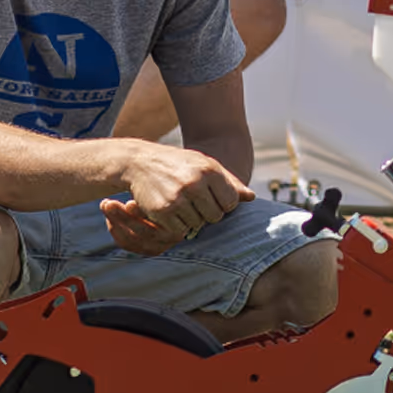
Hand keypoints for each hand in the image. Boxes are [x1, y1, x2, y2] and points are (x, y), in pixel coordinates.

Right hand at [100, 144, 248, 253]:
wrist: (140, 161)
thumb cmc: (179, 164)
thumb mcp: (205, 165)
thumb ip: (229, 182)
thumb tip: (252, 197)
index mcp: (210, 170)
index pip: (231, 202)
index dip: (222, 204)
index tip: (211, 198)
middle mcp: (195, 183)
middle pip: (215, 216)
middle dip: (206, 213)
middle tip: (193, 202)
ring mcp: (178, 198)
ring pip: (197, 225)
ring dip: (190, 220)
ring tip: (180, 203)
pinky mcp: (162, 211)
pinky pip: (179, 231)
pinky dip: (176, 225)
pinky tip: (170, 211)